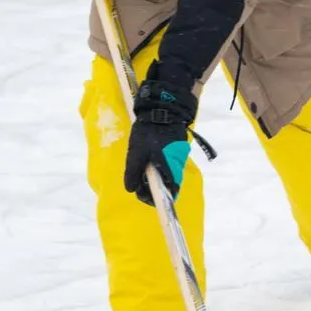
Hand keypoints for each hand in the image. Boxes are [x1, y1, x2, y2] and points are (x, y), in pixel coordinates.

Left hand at [124, 70, 196, 205]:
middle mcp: (178, 168)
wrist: (163, 111)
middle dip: (152, 187)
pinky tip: (149, 160)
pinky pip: (169, 166)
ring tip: (141, 168)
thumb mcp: (136, 154)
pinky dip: (159, 168)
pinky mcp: (178, 152)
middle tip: (137, 180)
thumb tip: (131, 189)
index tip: (140, 194)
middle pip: (168, 186)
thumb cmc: (149, 134)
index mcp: (170, 170)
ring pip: (168, 176)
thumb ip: (133, 173)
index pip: (168, 194)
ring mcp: (179, 159)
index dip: (154, 199)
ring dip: (155, 177)